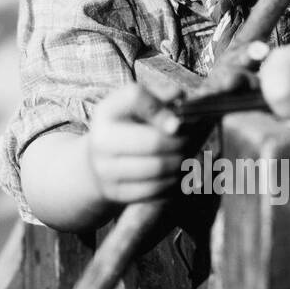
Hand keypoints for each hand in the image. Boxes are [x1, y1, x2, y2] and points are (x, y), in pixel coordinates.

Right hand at [85, 83, 190, 203]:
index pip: (136, 98)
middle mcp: (101, 140)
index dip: (163, 109)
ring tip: (184, 157)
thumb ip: (158, 96)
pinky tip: (175, 174)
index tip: (179, 121)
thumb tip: (177, 95)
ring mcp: (106, 170)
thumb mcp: (136, 106)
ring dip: (180, 163)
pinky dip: (172, 182)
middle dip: (180, 142)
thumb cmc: (127, 128)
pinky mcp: (115, 193)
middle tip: (190, 142)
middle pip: (154, 141)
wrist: (99, 161)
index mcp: (107, 111)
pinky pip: (155, 190)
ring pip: (158, 168)